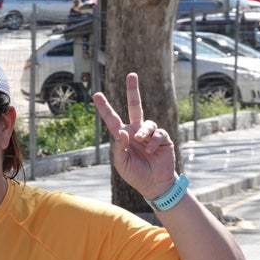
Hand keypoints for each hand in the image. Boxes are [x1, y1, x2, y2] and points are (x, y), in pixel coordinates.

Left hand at [93, 73, 175, 200]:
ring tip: (141, 140)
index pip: (112, 119)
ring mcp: (150, 134)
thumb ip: (119, 147)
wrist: (154, 184)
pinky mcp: (163, 139)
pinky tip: (151, 150)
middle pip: (135, 107)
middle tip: (131, 75)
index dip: (105, 107)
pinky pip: (158, 133)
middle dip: (133, 90)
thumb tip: (122, 130)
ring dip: (143, 131)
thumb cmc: (135, 175)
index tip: (97, 94)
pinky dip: (154, 141)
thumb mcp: (121, 163)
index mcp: (123, 137)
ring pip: (147, 123)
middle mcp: (136, 132)